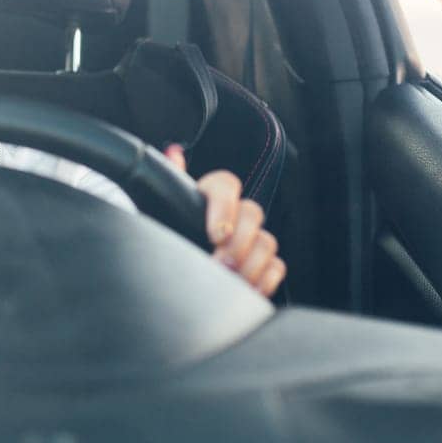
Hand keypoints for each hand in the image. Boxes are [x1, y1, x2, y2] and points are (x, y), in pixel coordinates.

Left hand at [165, 144, 285, 298]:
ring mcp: (251, 240)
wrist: (173, 275)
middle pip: (253, 213)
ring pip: (267, 241)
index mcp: (208, 196)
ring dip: (251, 264)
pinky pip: (276, 266)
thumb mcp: (165, 212)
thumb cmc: (169, 237)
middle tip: (222, 264)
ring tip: (232, 280)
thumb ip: (171, 183)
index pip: (226, 184)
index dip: (225, 208)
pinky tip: (247, 289)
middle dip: (239, 242)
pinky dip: (265, 280)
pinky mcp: (262, 265)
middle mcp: (234, 215)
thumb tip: (173, 153)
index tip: (215, 235)